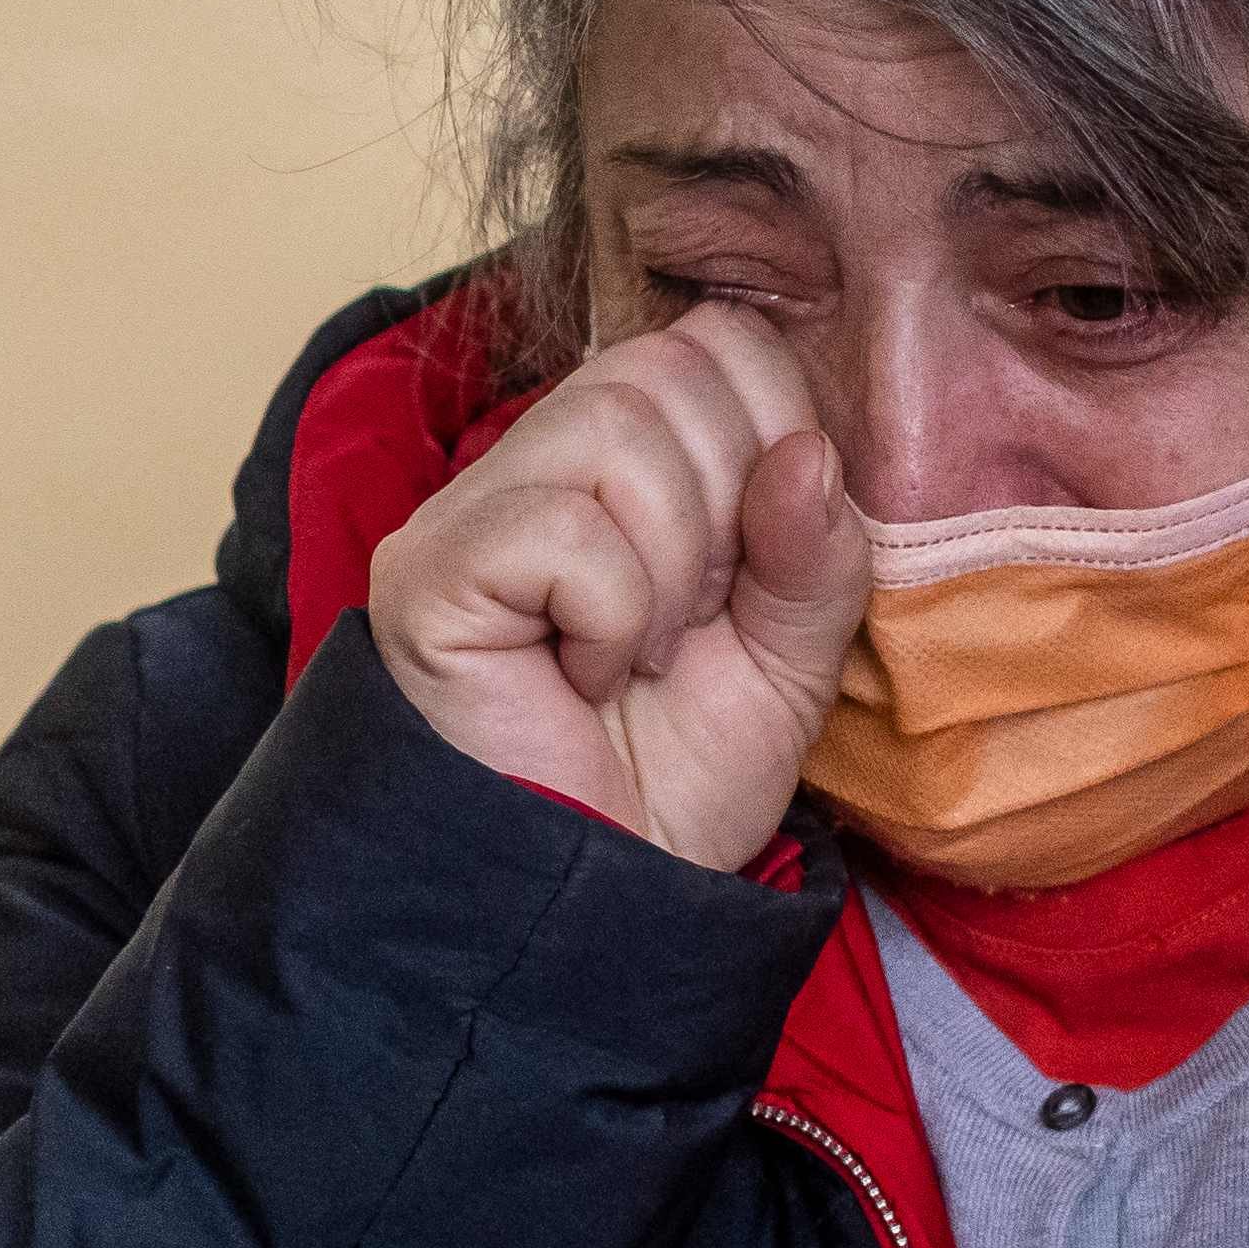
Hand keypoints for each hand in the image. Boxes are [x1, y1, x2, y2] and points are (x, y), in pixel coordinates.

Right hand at [360, 307, 879, 867]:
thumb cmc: (670, 782)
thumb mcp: (791, 664)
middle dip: (724, 506)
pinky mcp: (431, 571)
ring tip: (640, 655)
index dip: (770, 427)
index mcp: (626, 463)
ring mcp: (473, 511)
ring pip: (615, 429)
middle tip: (693, 622)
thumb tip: (807, 450)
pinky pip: (561, 526)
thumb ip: (817, 555)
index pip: (715, 339)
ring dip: (670, 564)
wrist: (591, 908)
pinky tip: (586, 679)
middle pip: (666, 366)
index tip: (754, 560)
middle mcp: (537, 463)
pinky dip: (612, 614)